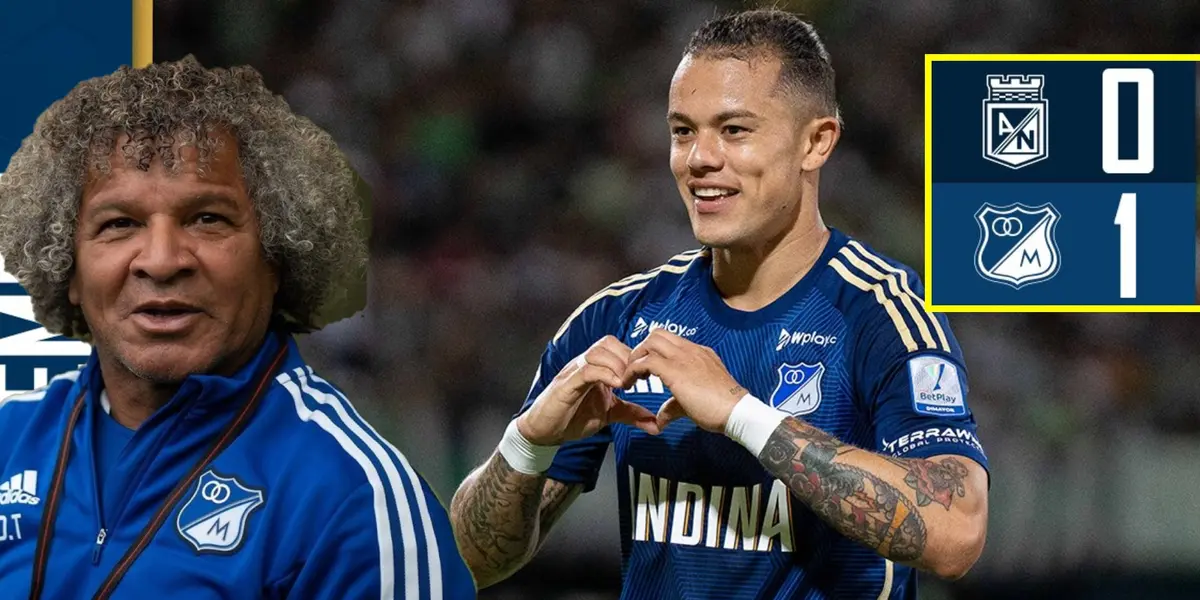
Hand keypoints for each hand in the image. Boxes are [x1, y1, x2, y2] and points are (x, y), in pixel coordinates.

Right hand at [517, 336, 661, 445]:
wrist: (545, 432)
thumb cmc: (573, 417)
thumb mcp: (609, 414)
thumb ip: (630, 414)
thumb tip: (655, 424)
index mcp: (595, 367)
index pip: (616, 346)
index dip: (633, 356)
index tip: (645, 374)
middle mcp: (584, 364)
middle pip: (608, 342)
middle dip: (627, 357)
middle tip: (637, 378)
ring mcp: (574, 372)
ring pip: (597, 352)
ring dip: (617, 364)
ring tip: (626, 383)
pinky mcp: (566, 384)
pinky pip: (586, 370)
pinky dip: (603, 374)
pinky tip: (616, 386)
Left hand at [623, 329, 745, 432]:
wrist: (735, 411)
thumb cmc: (721, 408)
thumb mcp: (693, 403)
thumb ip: (673, 406)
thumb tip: (661, 418)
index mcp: (698, 353)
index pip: (670, 340)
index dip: (653, 351)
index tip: (646, 369)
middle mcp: (690, 350)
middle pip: (656, 334)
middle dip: (641, 349)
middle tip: (635, 370)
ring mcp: (683, 357)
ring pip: (650, 342)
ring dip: (635, 357)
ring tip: (630, 377)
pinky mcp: (674, 370)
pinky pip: (646, 361)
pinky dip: (632, 370)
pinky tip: (629, 384)